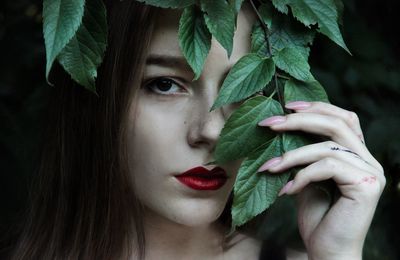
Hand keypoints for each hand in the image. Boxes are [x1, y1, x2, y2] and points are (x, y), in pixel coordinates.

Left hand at [257, 101, 385, 259]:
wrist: (328, 252)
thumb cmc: (317, 218)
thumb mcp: (307, 179)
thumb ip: (304, 156)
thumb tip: (282, 129)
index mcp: (357, 155)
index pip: (343, 118)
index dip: (317, 106)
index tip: (287, 106)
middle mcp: (368, 160)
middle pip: (336, 123)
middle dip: (299, 120)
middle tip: (270, 123)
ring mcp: (371, 172)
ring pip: (327, 146)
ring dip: (291, 155)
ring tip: (268, 167)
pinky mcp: (367, 186)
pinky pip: (328, 167)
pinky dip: (302, 175)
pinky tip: (287, 190)